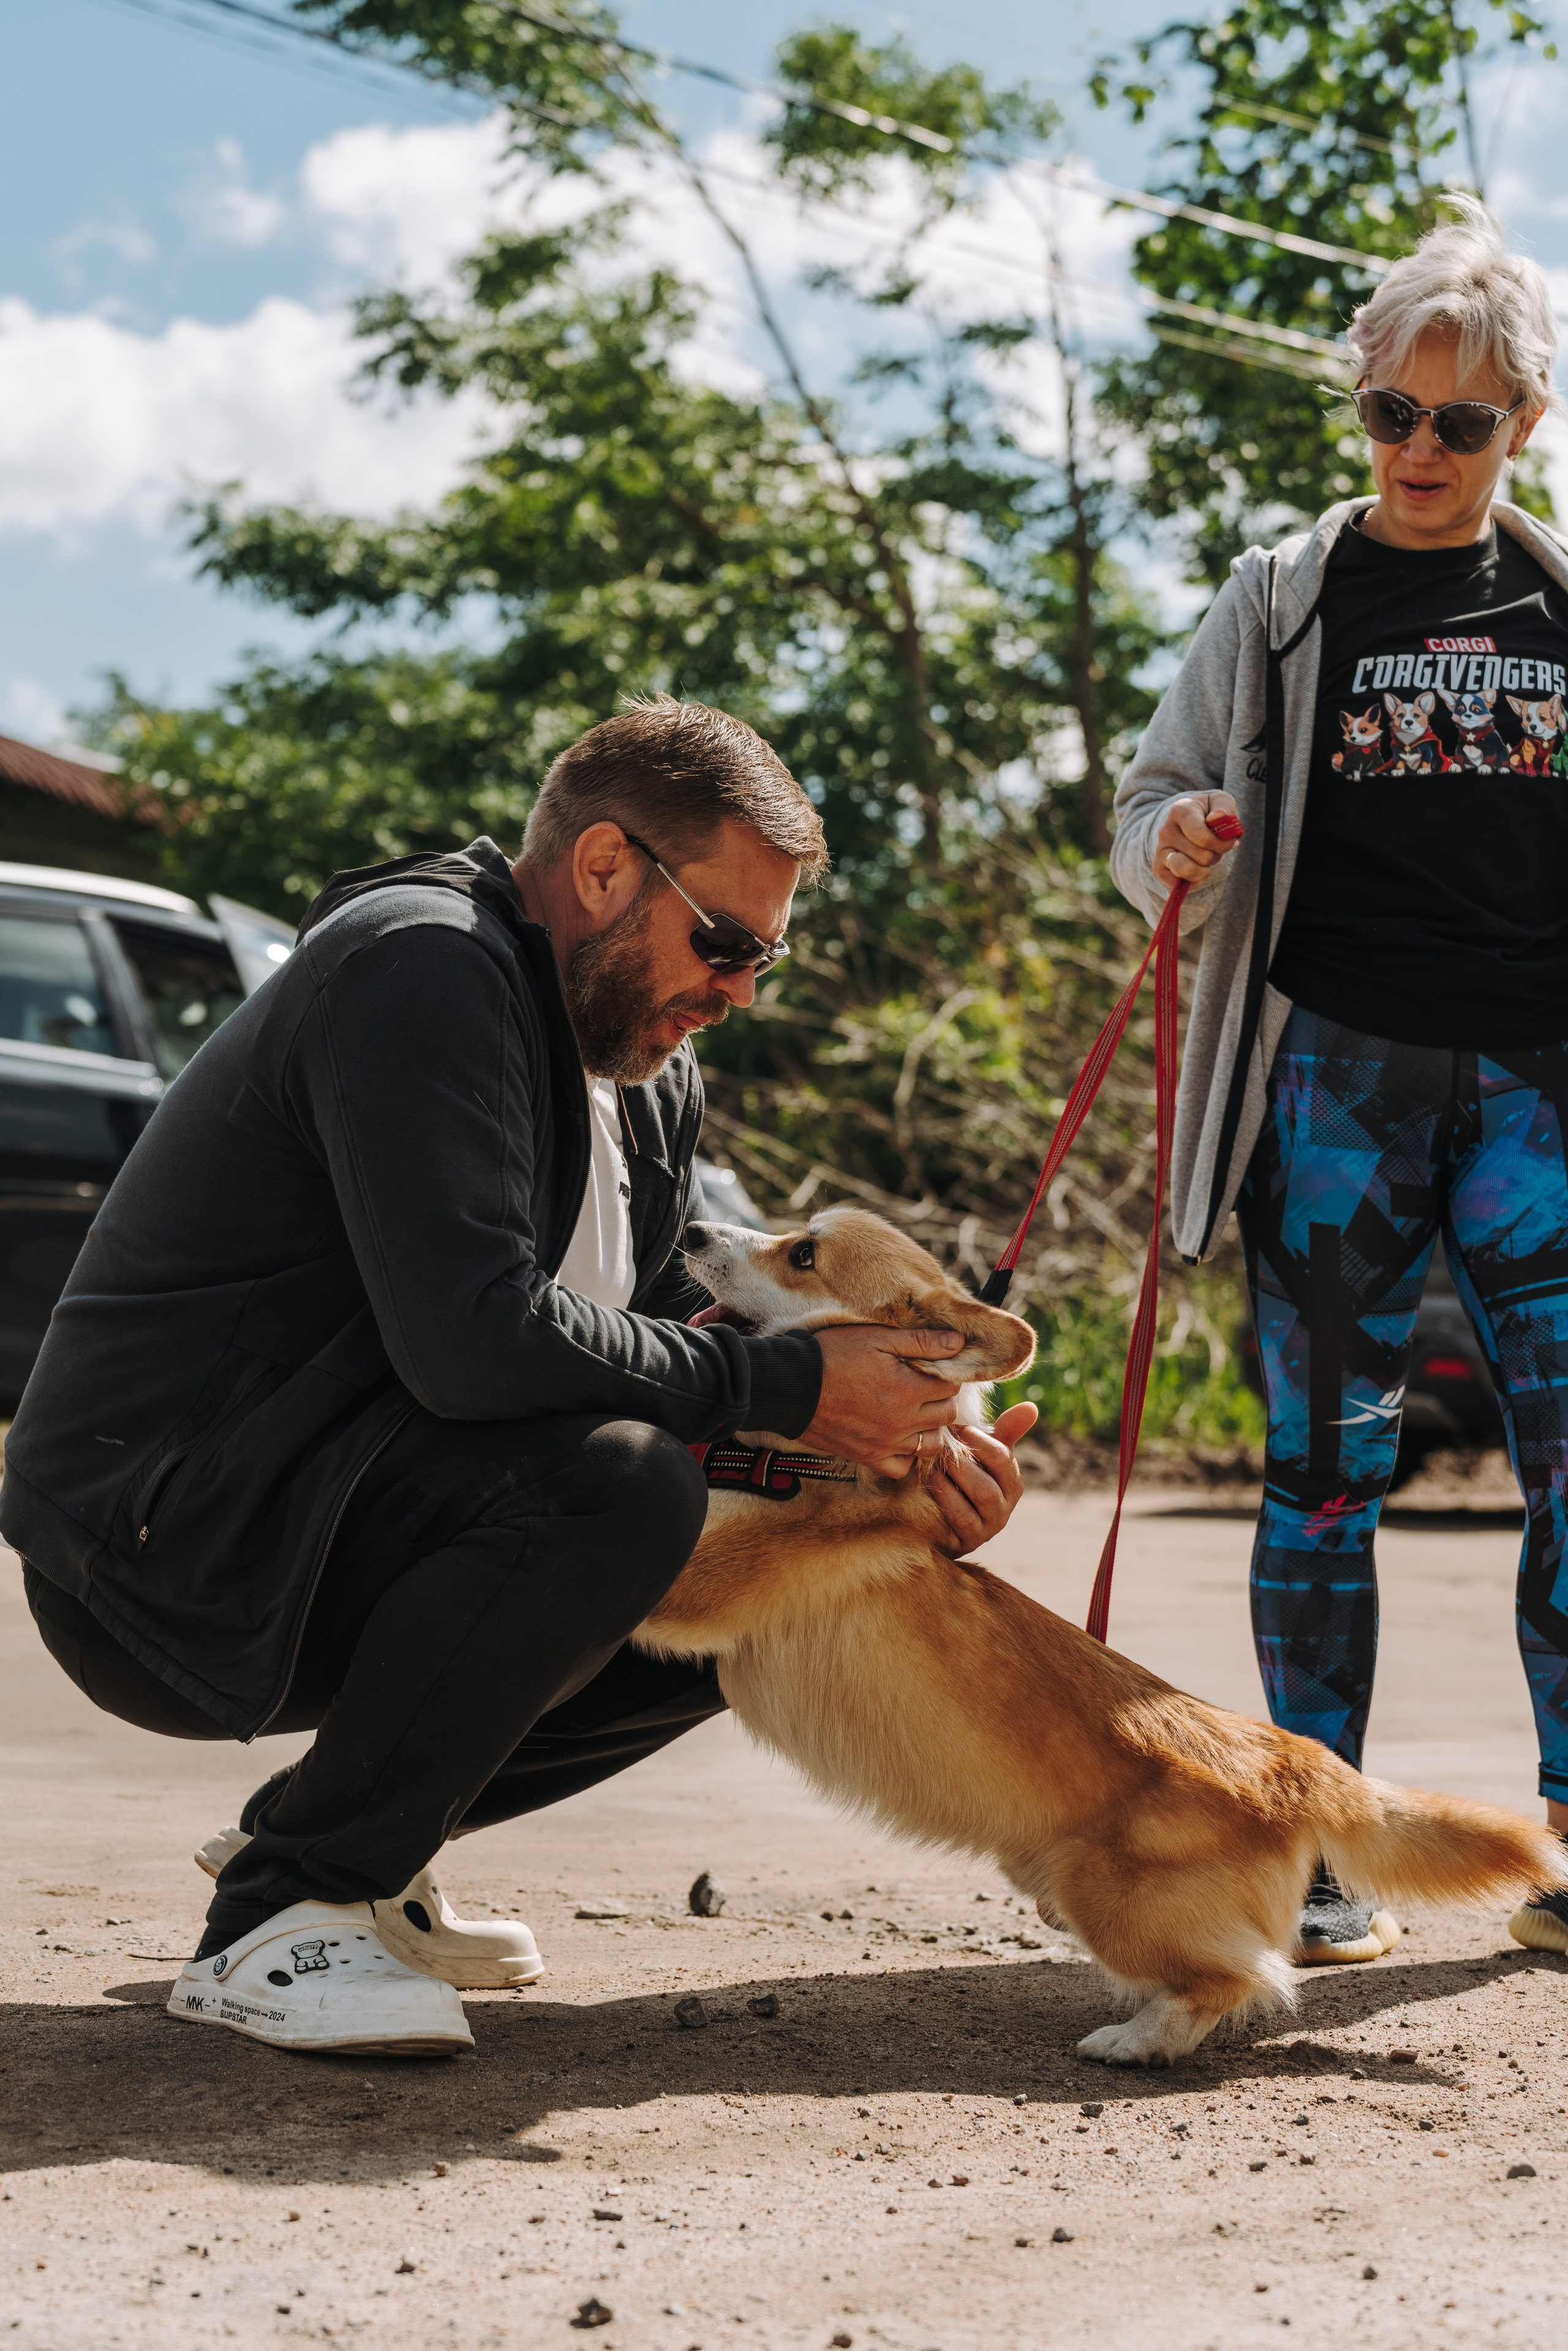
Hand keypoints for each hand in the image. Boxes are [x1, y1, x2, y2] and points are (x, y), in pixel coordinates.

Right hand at [801, 1323, 965, 1476]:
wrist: (790, 1386)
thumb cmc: (832, 1355)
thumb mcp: (877, 1337)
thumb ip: (920, 1341)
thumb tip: (958, 1343)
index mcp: (908, 1390)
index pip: (951, 1387)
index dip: (945, 1373)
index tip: (931, 1366)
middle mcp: (902, 1422)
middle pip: (947, 1415)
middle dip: (941, 1399)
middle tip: (924, 1386)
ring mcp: (886, 1444)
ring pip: (932, 1444)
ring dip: (930, 1427)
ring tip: (915, 1411)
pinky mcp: (867, 1457)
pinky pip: (902, 1468)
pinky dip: (906, 1455)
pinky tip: (898, 1437)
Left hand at [929, 1402, 1037, 1555]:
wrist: (942, 1520)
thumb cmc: (966, 1479)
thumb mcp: (984, 1457)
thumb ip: (1006, 1432)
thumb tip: (1031, 1407)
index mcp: (1012, 1486)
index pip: (1003, 1459)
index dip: (979, 1442)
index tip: (957, 1428)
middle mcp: (1003, 1510)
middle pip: (987, 1486)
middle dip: (961, 1463)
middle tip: (939, 1447)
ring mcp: (986, 1529)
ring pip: (972, 1505)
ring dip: (950, 1481)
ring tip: (932, 1465)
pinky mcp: (966, 1542)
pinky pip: (958, 1519)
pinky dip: (943, 1499)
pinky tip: (928, 1484)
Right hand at [1152, 792, 1241, 890]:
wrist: (1188, 822)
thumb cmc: (1208, 813)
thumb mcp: (1221, 802)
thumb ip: (1224, 806)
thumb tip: (1218, 817)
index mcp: (1180, 810)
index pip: (1203, 837)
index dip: (1221, 844)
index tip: (1230, 841)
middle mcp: (1166, 830)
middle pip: (1201, 856)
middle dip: (1215, 855)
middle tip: (1214, 847)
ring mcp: (1160, 850)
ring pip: (1187, 870)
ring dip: (1204, 869)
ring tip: (1205, 859)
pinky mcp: (1158, 868)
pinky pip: (1178, 884)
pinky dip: (1193, 881)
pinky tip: (1197, 869)